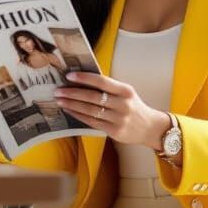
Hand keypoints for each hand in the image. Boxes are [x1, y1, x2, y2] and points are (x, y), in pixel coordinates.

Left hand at [53, 71, 168, 149]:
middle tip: (58, 90)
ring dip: (72, 105)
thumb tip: (83, 81)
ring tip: (60, 101)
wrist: (150, 127)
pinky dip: (79, 116)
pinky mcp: (114, 131)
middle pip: (93, 97)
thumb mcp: (126, 93)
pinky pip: (92, 122)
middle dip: (73, 93)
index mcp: (125, 90)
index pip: (102, 81)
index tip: (69, 75)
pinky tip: (69, 111)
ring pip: (90, 110)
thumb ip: (109, 88)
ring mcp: (118, 119)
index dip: (84, 78)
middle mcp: (122, 104)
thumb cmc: (133, 106)